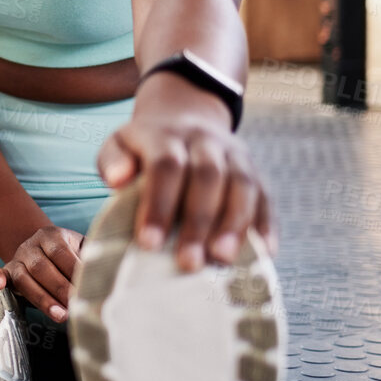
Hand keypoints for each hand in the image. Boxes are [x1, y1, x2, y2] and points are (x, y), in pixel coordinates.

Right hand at [0, 225, 84, 323]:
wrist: (45, 251)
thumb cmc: (70, 256)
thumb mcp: (81, 250)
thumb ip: (92, 258)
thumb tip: (108, 273)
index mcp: (52, 235)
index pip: (61, 252)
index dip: (73, 272)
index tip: (87, 289)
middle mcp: (31, 245)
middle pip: (41, 267)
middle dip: (60, 289)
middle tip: (77, 307)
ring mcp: (17, 258)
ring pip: (24, 278)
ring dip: (42, 299)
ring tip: (60, 316)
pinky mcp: (7, 271)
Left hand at [96, 76, 276, 272]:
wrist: (184, 118)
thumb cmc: (144, 149)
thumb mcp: (119, 145)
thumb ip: (113, 161)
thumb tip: (117, 180)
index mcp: (167, 134)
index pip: (166, 166)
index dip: (159, 205)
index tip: (148, 243)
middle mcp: (205, 140)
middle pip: (208, 176)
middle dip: (199, 222)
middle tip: (188, 262)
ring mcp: (235, 153)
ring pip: (243, 184)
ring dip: (235, 224)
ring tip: (223, 259)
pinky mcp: (256, 171)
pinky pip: (267, 196)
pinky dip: (266, 225)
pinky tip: (264, 253)